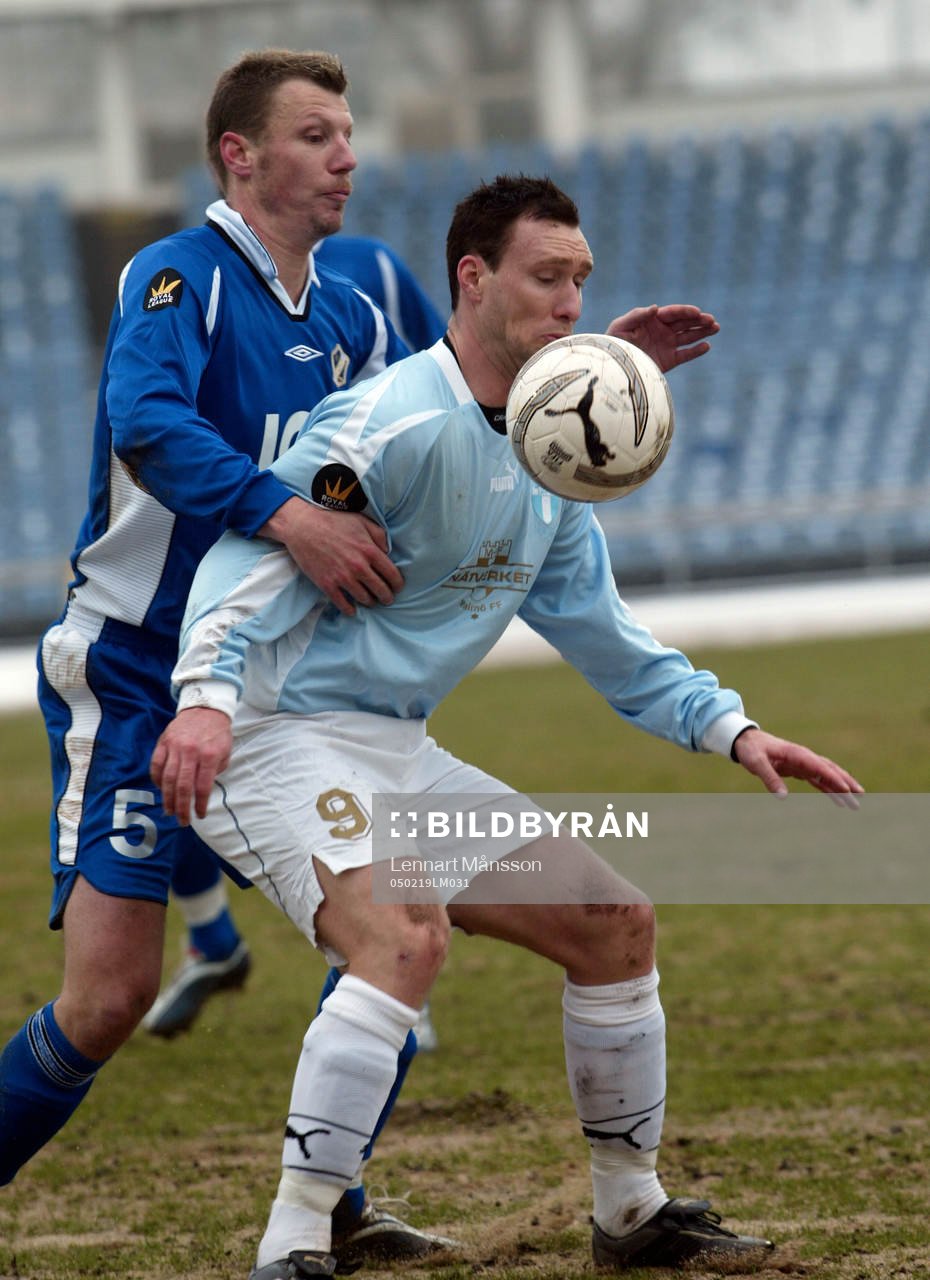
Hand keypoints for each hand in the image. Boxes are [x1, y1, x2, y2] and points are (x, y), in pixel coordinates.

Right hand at [150, 707, 232, 824]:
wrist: (205, 708)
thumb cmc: (217, 733)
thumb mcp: (226, 751)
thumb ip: (216, 771)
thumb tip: (203, 791)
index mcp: (210, 755)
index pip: (203, 786)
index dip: (200, 804)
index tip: (199, 815)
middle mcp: (191, 752)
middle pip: (183, 786)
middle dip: (182, 807)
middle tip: (182, 821)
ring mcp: (175, 746)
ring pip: (168, 778)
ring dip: (167, 798)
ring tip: (169, 811)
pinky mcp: (164, 742)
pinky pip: (156, 764)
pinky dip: (156, 779)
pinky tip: (160, 789)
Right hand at [261, 497, 402, 615]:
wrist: (302, 526)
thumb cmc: (333, 521)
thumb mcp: (361, 521)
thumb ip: (379, 535)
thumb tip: (388, 552)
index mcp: (369, 550)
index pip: (392, 574)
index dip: (398, 584)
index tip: (397, 587)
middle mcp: (358, 566)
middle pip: (380, 590)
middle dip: (387, 597)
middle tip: (387, 599)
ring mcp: (342, 577)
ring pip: (364, 599)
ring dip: (370, 602)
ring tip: (371, 601)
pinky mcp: (327, 584)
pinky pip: (343, 604)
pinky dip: (350, 609)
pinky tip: (353, 609)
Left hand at [607, 304, 719, 371]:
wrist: (613, 367)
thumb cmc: (613, 343)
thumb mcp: (620, 326)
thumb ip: (637, 315)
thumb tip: (655, 308)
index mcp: (653, 319)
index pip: (673, 313)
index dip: (685, 312)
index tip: (696, 312)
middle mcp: (662, 331)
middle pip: (685, 323)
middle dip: (699, 320)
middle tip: (711, 320)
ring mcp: (667, 345)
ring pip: (689, 336)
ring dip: (703, 332)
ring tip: (716, 328)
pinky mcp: (668, 361)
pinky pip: (685, 355)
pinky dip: (696, 351)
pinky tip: (707, 346)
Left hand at [732, 728, 863, 807]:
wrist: (746, 740)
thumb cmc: (751, 749)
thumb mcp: (757, 762)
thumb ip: (770, 778)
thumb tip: (782, 797)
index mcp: (797, 753)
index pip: (820, 767)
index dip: (834, 778)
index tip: (847, 790)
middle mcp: (805, 757)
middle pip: (830, 770)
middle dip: (846, 783)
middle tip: (860, 797)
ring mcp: (804, 763)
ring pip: (828, 775)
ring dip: (841, 788)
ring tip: (855, 802)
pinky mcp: (800, 769)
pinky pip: (819, 780)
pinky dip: (829, 789)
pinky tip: (838, 799)